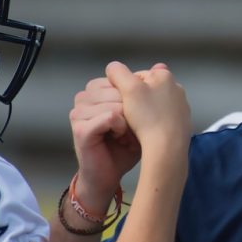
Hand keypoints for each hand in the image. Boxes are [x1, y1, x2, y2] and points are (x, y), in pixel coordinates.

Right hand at [69, 69, 141, 205]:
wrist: (112, 175)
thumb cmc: (127, 146)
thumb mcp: (142, 113)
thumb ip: (149, 89)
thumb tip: (161, 66)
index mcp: (95, 91)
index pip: (118, 78)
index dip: (132, 96)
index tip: (135, 115)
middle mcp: (84, 98)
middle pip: (116, 89)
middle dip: (130, 109)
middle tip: (131, 127)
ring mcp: (79, 113)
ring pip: (115, 103)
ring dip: (127, 120)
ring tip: (125, 134)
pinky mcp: (80, 129)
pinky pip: (109, 117)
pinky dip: (120, 127)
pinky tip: (120, 137)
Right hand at [110, 61, 190, 151]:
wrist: (167, 147)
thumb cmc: (148, 116)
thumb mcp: (129, 89)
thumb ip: (118, 73)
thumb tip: (113, 67)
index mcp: (165, 76)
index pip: (136, 77)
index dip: (124, 89)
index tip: (121, 103)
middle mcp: (176, 88)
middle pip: (146, 90)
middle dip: (135, 100)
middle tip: (128, 114)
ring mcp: (182, 106)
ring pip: (154, 105)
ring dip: (144, 112)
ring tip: (137, 125)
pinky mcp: (183, 123)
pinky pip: (163, 119)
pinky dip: (154, 123)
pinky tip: (148, 132)